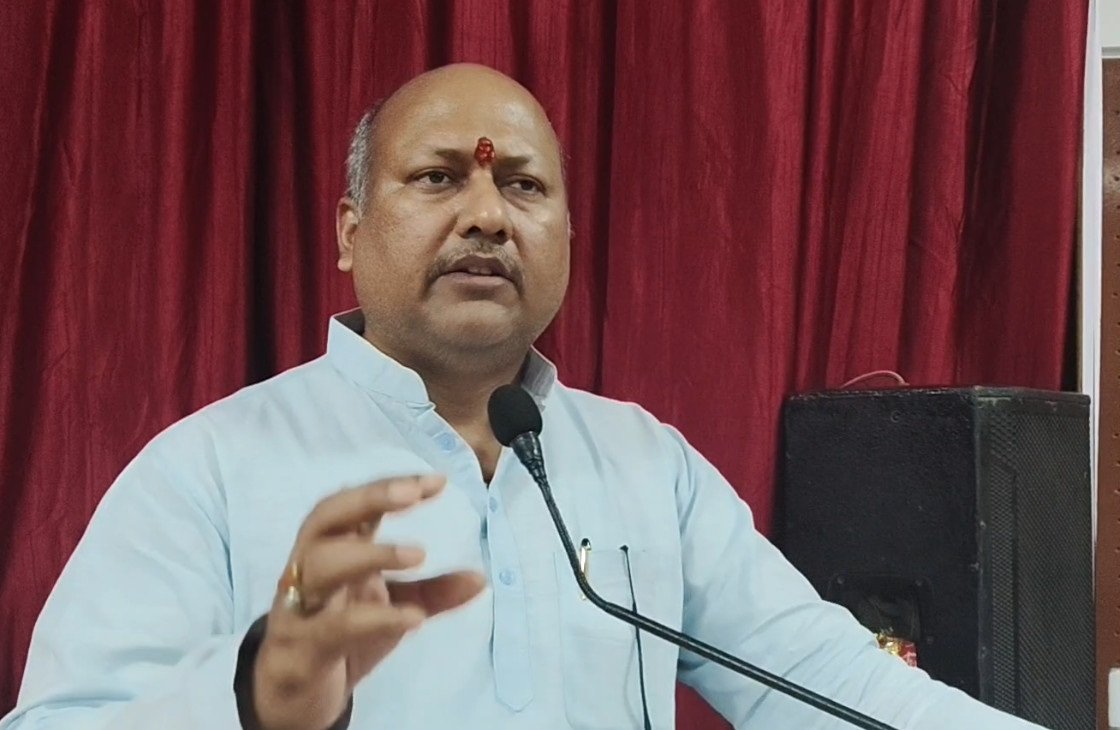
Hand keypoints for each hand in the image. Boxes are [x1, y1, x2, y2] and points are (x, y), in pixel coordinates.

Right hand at [252, 475, 485, 729]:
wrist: (292, 694)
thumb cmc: (339, 636)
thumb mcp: (391, 610)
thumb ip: (433, 593)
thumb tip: (480, 578)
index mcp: (332, 550)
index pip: (355, 506)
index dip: (389, 487)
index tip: (436, 481)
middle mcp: (309, 568)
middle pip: (324, 518)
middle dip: (367, 499)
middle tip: (411, 493)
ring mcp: (299, 606)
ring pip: (319, 566)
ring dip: (368, 554)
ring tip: (418, 554)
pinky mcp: (301, 648)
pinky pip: (334, 628)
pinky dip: (374, 619)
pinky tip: (412, 617)